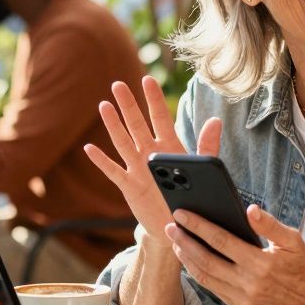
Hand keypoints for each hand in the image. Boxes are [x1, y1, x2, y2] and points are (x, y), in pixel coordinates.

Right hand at [84, 76, 222, 248]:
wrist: (178, 224)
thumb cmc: (191, 194)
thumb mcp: (202, 170)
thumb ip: (207, 146)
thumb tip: (215, 120)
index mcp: (169, 146)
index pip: (160, 117)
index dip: (153, 99)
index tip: (148, 79)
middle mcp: (150, 153)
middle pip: (136, 124)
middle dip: (128, 105)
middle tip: (118, 84)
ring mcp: (137, 168)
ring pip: (123, 142)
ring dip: (113, 125)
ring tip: (104, 105)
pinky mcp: (129, 186)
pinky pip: (113, 171)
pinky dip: (101, 161)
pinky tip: (89, 148)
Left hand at [165, 204, 304, 304]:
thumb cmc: (303, 266)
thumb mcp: (293, 240)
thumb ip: (270, 225)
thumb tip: (250, 209)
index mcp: (261, 263)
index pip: (221, 240)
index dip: (198, 226)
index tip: (182, 213)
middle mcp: (249, 283)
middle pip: (207, 260)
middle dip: (185, 242)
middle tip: (170, 227)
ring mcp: (243, 298)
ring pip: (206, 277)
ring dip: (188, 259)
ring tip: (177, 242)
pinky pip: (213, 289)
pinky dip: (199, 274)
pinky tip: (192, 261)